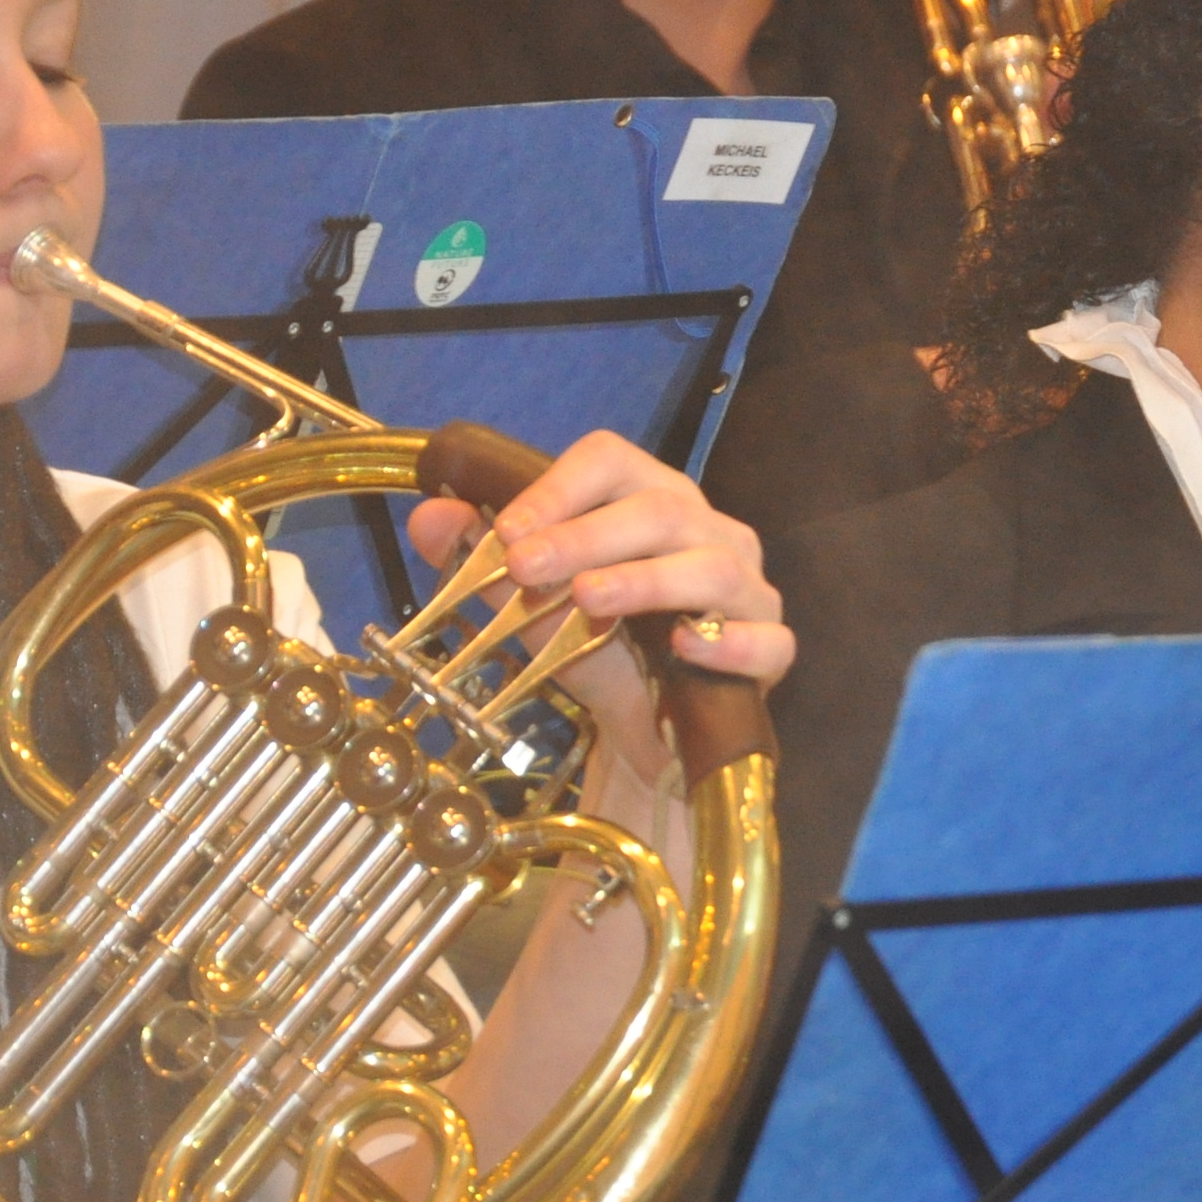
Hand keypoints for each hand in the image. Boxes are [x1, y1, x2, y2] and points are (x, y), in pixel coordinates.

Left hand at [406, 432, 791, 758]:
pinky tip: (682, 646)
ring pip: (711, 566)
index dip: (558, 488)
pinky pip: (765, 640)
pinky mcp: (771, 651)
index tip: (507, 532)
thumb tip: (430, 518)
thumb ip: (480, 564)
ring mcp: (748, 590)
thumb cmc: (598, 656)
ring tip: (586, 599)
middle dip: (585, 535)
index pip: (613, 460)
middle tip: (524, 566)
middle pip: (660, 508)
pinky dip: (726, 642)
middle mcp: (708, 532)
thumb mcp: (529, 609)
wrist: (646, 741)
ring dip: (643, 579)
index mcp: (650, 503)